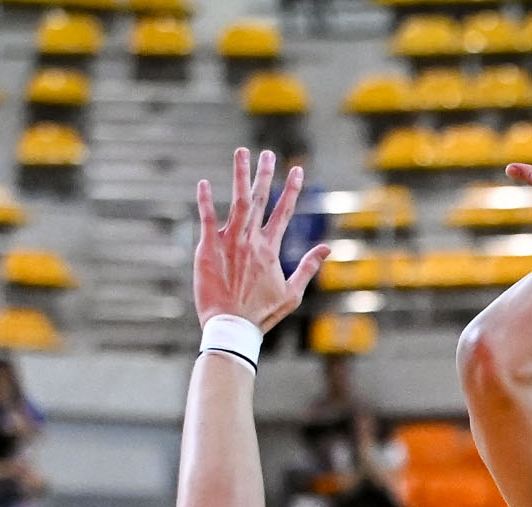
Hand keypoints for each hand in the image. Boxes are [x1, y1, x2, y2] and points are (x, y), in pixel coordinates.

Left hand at [193, 148, 329, 328]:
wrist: (232, 328)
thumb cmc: (261, 314)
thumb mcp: (292, 293)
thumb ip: (308, 267)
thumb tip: (327, 248)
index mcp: (270, 249)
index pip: (283, 212)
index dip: (292, 190)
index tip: (297, 169)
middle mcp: (251, 240)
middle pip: (260, 199)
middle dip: (265, 174)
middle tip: (267, 153)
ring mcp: (229, 242)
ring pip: (237, 201)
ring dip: (241, 175)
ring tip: (242, 153)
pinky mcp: (208, 249)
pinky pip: (206, 219)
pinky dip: (206, 200)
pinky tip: (204, 183)